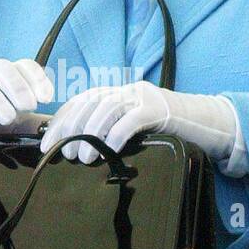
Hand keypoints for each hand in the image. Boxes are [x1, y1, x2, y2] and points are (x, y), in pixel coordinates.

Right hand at [0, 58, 53, 133]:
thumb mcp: (16, 123)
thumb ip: (35, 123)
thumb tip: (60, 130)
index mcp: (4, 76)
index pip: (23, 66)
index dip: (37, 78)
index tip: (47, 98)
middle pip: (0, 67)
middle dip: (17, 86)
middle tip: (28, 107)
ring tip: (8, 118)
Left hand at [38, 81, 237, 164]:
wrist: (201, 122)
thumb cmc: (162, 131)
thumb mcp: (130, 127)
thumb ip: (107, 131)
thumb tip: (74, 150)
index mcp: (116, 92)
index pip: (80, 101)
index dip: (61, 120)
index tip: (48, 143)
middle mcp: (126, 90)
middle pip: (90, 103)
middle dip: (72, 128)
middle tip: (65, 153)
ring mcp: (142, 97)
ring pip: (107, 109)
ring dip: (91, 134)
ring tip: (83, 158)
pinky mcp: (158, 109)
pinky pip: (132, 120)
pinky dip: (117, 135)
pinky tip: (109, 151)